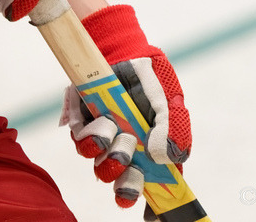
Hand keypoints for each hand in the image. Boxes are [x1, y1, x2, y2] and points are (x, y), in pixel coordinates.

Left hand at [61, 4, 190, 210]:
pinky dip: (91, 135)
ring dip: (108, 155)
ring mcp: (105, 139)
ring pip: (100, 166)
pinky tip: (102, 119)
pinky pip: (81, 142)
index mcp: (151, 152)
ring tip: (115, 131)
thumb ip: (174, 130)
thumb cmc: (151, 79)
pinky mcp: (84, 124)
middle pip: (122, 185)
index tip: (152, 215)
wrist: (124, 50)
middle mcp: (126, 150)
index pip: (153, 187)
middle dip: (125, 184)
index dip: (153, 206)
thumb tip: (165, 159)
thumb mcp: (171, 102)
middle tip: (128, 161)